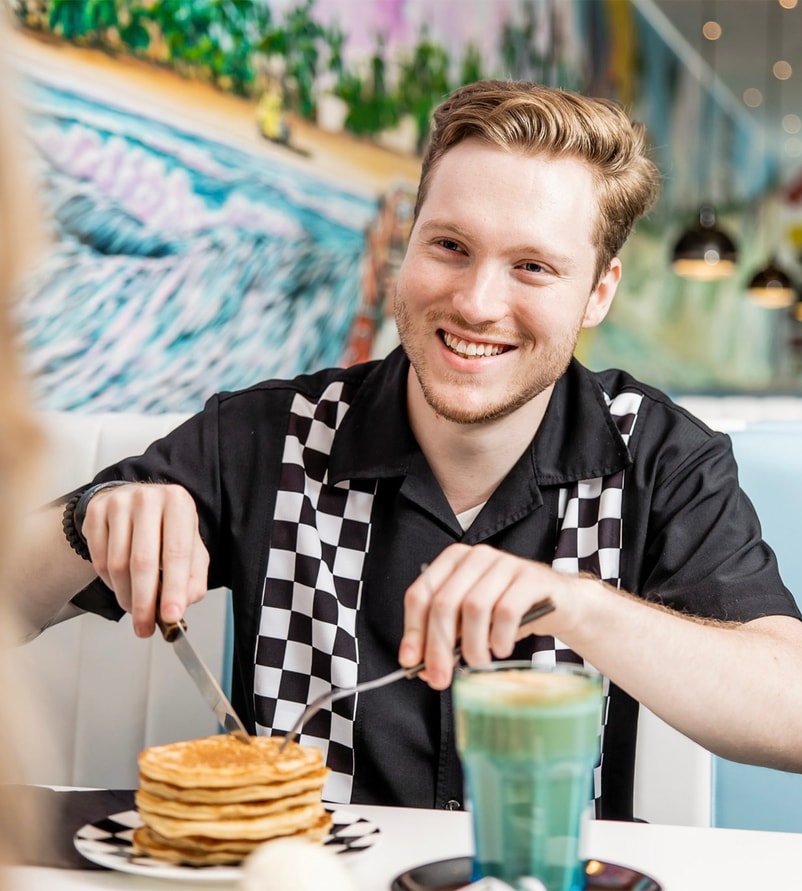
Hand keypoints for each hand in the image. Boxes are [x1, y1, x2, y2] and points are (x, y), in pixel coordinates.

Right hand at [80, 482, 208, 636]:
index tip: (172, 617)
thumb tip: (183, 603)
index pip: (177, 552)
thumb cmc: (167, 529)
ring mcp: (118, 502)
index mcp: (179, 503)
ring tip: (136, 609)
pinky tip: (122, 587)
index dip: (174, 588)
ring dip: (126, 596)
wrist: (135, 503)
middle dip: (145, 602)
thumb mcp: (191, 547)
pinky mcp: (95, 512)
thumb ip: (194, 577)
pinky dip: (110, 584)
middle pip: (143, 561)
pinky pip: (99, 560)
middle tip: (146, 628)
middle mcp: (148, 498)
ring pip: (117, 564)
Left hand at [398, 542, 579, 688]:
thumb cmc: (509, 613)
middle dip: (439, 647)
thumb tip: (422, 668)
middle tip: (440, 679)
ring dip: (473, 646)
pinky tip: (501, 649)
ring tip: (479, 663)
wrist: (560, 604)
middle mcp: (476, 557)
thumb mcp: (472, 623)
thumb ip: (447, 637)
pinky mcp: (530, 577)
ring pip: (474, 608)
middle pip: (444, 603)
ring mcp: (505, 563)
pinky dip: (499, 638)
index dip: (412, 630)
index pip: (420, 594)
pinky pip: (506, 612)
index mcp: (453, 561)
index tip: (410, 662)